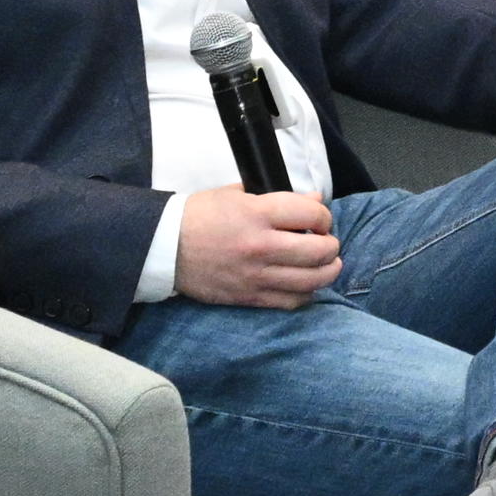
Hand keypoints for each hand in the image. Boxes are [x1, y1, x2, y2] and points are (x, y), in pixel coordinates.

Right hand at [171, 187, 341, 310]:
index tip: (320, 219)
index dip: (324, 216)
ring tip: (327, 264)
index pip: (312, 214)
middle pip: (319, 250)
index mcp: (257, 214)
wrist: (163, 247)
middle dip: (331, 245)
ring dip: (328, 271)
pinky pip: (291, 301)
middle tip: (327, 242)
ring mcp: (255, 275)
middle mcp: (260, 246)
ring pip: (312, 280)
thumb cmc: (199, 216)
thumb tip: (315, 199)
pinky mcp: (248, 297)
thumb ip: (280, 197)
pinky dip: (306, 294)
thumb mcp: (236, 194)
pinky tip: (305, 284)